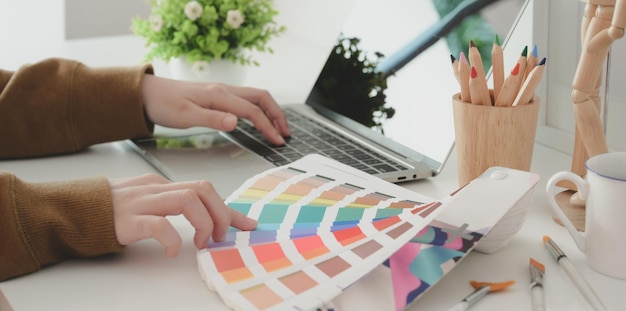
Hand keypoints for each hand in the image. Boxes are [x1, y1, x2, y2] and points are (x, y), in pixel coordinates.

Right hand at [109, 174, 256, 256]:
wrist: (73, 211)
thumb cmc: (111, 211)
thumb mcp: (148, 203)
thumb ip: (173, 205)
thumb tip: (207, 218)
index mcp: (162, 185)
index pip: (205, 189)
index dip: (229, 209)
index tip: (247, 225)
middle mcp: (155, 188)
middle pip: (202, 189)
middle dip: (221, 214)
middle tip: (220, 237)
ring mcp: (142, 202)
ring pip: (187, 200)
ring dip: (203, 223)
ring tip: (201, 243)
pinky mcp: (127, 219)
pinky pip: (158, 224)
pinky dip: (172, 238)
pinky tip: (173, 251)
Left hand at [141, 74, 290, 144]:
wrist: (147, 94)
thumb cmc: (164, 104)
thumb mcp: (185, 116)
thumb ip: (212, 119)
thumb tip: (236, 122)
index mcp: (218, 95)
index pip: (252, 111)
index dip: (268, 126)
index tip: (277, 141)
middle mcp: (224, 90)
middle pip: (261, 97)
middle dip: (277, 115)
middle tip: (286, 133)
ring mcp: (222, 91)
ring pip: (255, 97)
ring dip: (270, 111)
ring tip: (278, 127)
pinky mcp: (217, 95)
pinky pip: (246, 99)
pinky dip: (259, 109)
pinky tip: (258, 120)